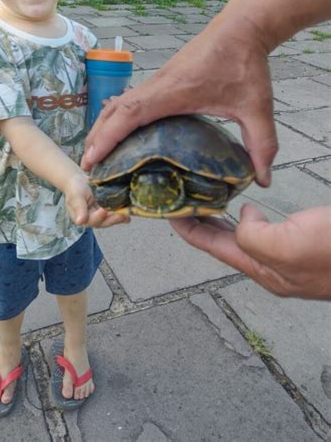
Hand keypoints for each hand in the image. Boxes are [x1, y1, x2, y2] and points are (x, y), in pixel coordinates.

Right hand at [64, 173, 129, 227]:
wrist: (79, 181)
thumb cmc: (75, 188)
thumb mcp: (75, 196)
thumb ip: (78, 208)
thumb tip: (80, 221)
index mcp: (84, 219)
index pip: (93, 220)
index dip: (100, 216)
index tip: (105, 209)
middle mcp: (94, 219)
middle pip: (105, 222)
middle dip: (114, 218)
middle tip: (123, 214)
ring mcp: (102, 215)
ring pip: (112, 218)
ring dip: (121, 216)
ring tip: (128, 212)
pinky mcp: (109, 209)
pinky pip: (117, 212)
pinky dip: (124, 210)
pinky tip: (131, 208)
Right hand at [82, 0, 277, 186]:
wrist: (241, 27)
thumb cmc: (245, 64)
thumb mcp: (257, 108)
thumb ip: (263, 145)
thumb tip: (263, 182)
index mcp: (173, 92)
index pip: (130, 114)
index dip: (108, 136)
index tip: (93, 158)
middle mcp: (157, 86)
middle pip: (115, 111)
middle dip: (97, 138)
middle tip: (88, 166)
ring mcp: (156, 82)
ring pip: (119, 104)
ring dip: (104, 127)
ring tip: (96, 153)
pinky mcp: (160, 81)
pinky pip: (130, 100)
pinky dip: (117, 117)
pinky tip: (119, 132)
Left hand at [171, 204, 330, 299]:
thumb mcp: (288, 246)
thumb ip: (253, 238)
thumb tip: (243, 218)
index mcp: (262, 269)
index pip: (210, 246)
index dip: (186, 227)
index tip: (166, 209)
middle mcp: (270, 266)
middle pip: (222, 244)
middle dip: (199, 223)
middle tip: (179, 199)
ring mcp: (287, 257)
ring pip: (240, 236)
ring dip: (219, 220)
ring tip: (203, 199)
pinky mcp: (301, 244)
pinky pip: (262, 230)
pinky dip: (245, 217)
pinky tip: (244, 205)